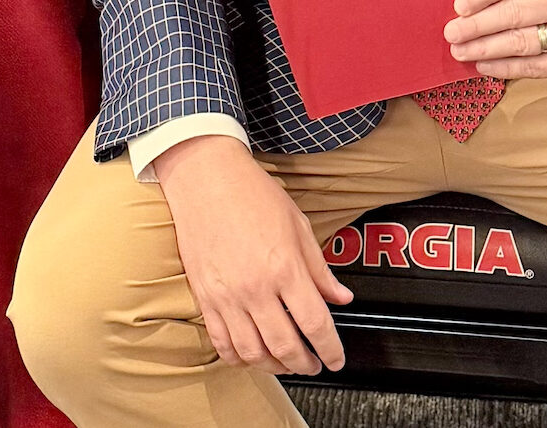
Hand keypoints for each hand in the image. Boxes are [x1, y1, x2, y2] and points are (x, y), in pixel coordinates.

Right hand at [154, 135, 351, 376]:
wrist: (207, 179)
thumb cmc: (252, 194)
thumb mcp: (298, 225)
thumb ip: (319, 268)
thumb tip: (340, 297)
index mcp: (284, 267)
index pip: (315, 323)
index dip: (331, 348)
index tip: (336, 358)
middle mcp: (256, 287)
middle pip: (285, 346)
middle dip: (305, 363)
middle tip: (314, 364)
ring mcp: (227, 297)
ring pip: (253, 353)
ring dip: (274, 366)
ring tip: (286, 363)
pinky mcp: (205, 299)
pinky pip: (222, 343)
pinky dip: (239, 359)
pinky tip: (252, 356)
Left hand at [444, 0, 546, 81]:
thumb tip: (477, 0)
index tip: (460, 4)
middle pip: (515, 12)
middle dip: (477, 24)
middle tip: (451, 31)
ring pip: (521, 42)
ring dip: (484, 48)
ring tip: (460, 50)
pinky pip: (533, 67)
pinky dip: (504, 68)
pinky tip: (484, 66)